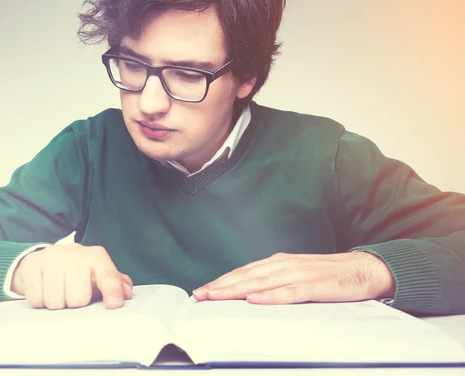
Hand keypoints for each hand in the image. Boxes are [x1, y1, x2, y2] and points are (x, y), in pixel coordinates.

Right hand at [11, 243, 132, 309]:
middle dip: (74, 303)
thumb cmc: (76, 273)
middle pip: (78, 298)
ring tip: (58, 292)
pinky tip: (43, 289)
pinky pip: (37, 299)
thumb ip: (115, 284)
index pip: (107, 276)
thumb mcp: (97, 275)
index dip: (112, 292)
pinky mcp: (32, 265)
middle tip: (71, 294)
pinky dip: (40, 301)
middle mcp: (75, 253)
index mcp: (96, 256)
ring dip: (56, 303)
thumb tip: (126, 293)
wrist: (42, 259)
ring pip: (56, 301)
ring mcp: (52, 257)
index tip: (114, 304)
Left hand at [192, 251, 394, 304]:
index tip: (202, 291)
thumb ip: (274, 282)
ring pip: (261, 282)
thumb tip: (249, 294)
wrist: (362, 269)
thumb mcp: (296, 274)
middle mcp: (284, 265)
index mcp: (278, 263)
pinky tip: (254, 300)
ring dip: (236, 289)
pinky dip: (270, 296)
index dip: (222, 281)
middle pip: (246, 276)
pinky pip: (288, 292)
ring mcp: (299, 275)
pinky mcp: (314, 286)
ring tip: (216, 296)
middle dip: (221, 286)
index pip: (244, 272)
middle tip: (200, 295)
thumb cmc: (327, 275)